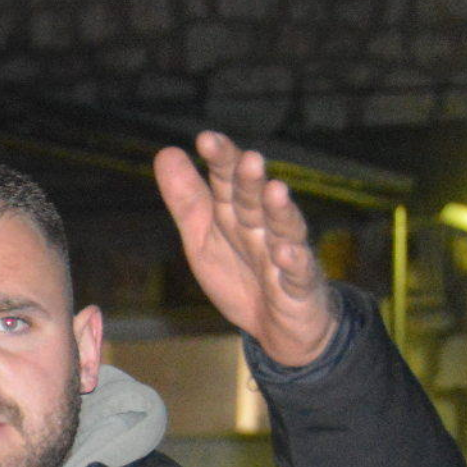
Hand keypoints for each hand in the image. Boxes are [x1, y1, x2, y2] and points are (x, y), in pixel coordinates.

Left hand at [154, 130, 337, 367]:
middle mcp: (263, 228)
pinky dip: (293, 263)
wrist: (278, 326)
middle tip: (248, 158)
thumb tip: (165, 152)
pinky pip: (298, 274)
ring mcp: (285, 256)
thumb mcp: (204, 238)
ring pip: (283, 229)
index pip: (228, 182)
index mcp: (237, 214)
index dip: (221, 162)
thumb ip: (187, 200)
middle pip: (255, 202)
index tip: (206, 140)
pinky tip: (286, 252)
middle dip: (250, 181)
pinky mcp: (300, 286)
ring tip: (275, 190)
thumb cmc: (241, 273)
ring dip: (279, 211)